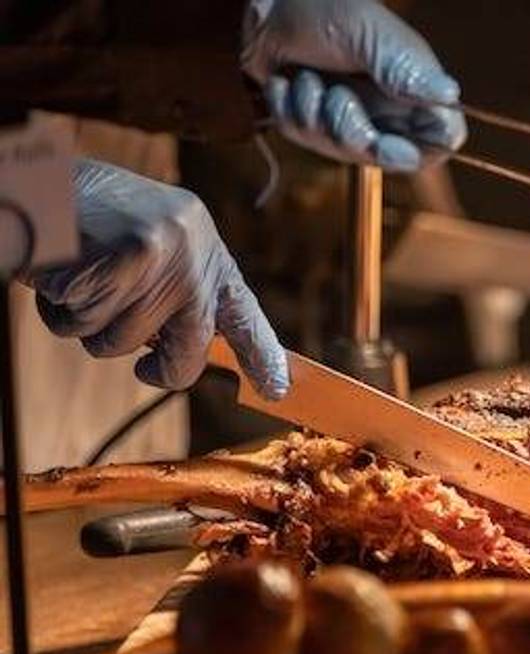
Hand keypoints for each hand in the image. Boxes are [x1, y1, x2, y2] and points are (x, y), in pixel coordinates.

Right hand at [28, 160, 288, 397]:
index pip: (241, 312)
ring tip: (78, 280)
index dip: (261, 354)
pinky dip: (57, 310)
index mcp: (205, 249)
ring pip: (119, 342)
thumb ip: (172, 294)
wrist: (39, 176)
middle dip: (162, 369)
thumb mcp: (151, 250)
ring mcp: (161, 258)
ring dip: (87, 325)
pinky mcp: (121, 263)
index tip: (277, 389)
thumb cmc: (89, 220)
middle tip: (146, 369)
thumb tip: (181, 353)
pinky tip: (58, 273)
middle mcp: (193, 253)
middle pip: (189, 349)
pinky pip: (80, 324)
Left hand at [242, 0, 465, 170]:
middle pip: (388, 157)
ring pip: (341, 151)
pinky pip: (304, 139)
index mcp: (414, 86)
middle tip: (336, 97)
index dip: (418, 150)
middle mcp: (388, 107)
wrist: (267, 7)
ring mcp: (352, 118)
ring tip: (308, 77)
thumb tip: (449, 94)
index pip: (441, 138)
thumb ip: (406, 70)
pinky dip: (290, 111)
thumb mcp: (369, 35)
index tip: (384, 141)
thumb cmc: (324, 8)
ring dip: (314, 114)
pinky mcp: (316, 122)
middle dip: (351, 133)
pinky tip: (289, 83)